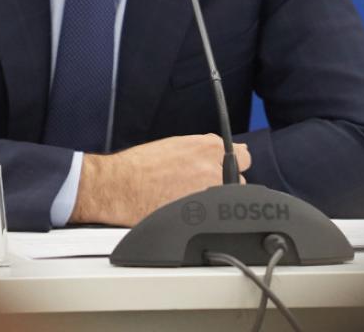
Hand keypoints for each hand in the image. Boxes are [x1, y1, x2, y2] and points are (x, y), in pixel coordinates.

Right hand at [69, 134, 250, 226]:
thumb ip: (205, 150)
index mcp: (209, 147)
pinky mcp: (201, 215)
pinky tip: (186, 212)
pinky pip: (213, 218)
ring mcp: (209, 193)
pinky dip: (204, 218)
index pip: (245, 156)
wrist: (118, 185)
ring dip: (216, 203)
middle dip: (226, 185)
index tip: (226, 169)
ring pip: (227, 202)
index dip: (234, 164)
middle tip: (202, 186)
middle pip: (240, 182)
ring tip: (192, 202)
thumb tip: (222, 155)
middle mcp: (213, 168)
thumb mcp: (178, 145)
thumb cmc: (140, 165)